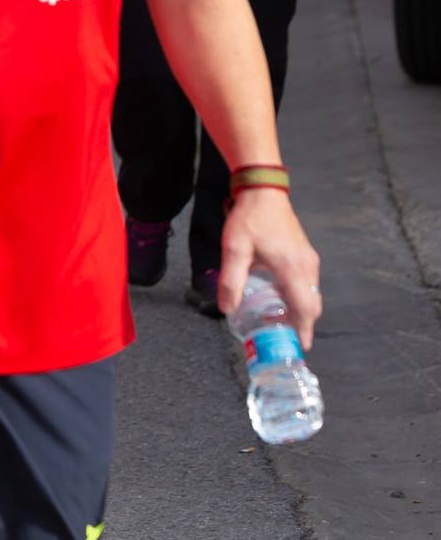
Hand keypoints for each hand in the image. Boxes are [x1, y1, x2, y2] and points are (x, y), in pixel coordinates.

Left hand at [219, 190, 320, 348]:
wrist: (263, 191)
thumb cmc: (249, 219)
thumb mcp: (234, 249)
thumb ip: (231, 280)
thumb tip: (227, 309)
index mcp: (293, 268)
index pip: (306, 308)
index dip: (303, 330)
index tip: (299, 348)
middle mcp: (308, 267)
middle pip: (311, 306)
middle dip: (300, 325)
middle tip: (282, 340)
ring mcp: (309, 260)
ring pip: (311, 296)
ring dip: (299, 312)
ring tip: (277, 323)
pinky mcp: (305, 255)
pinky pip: (307, 285)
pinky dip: (298, 298)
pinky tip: (278, 300)